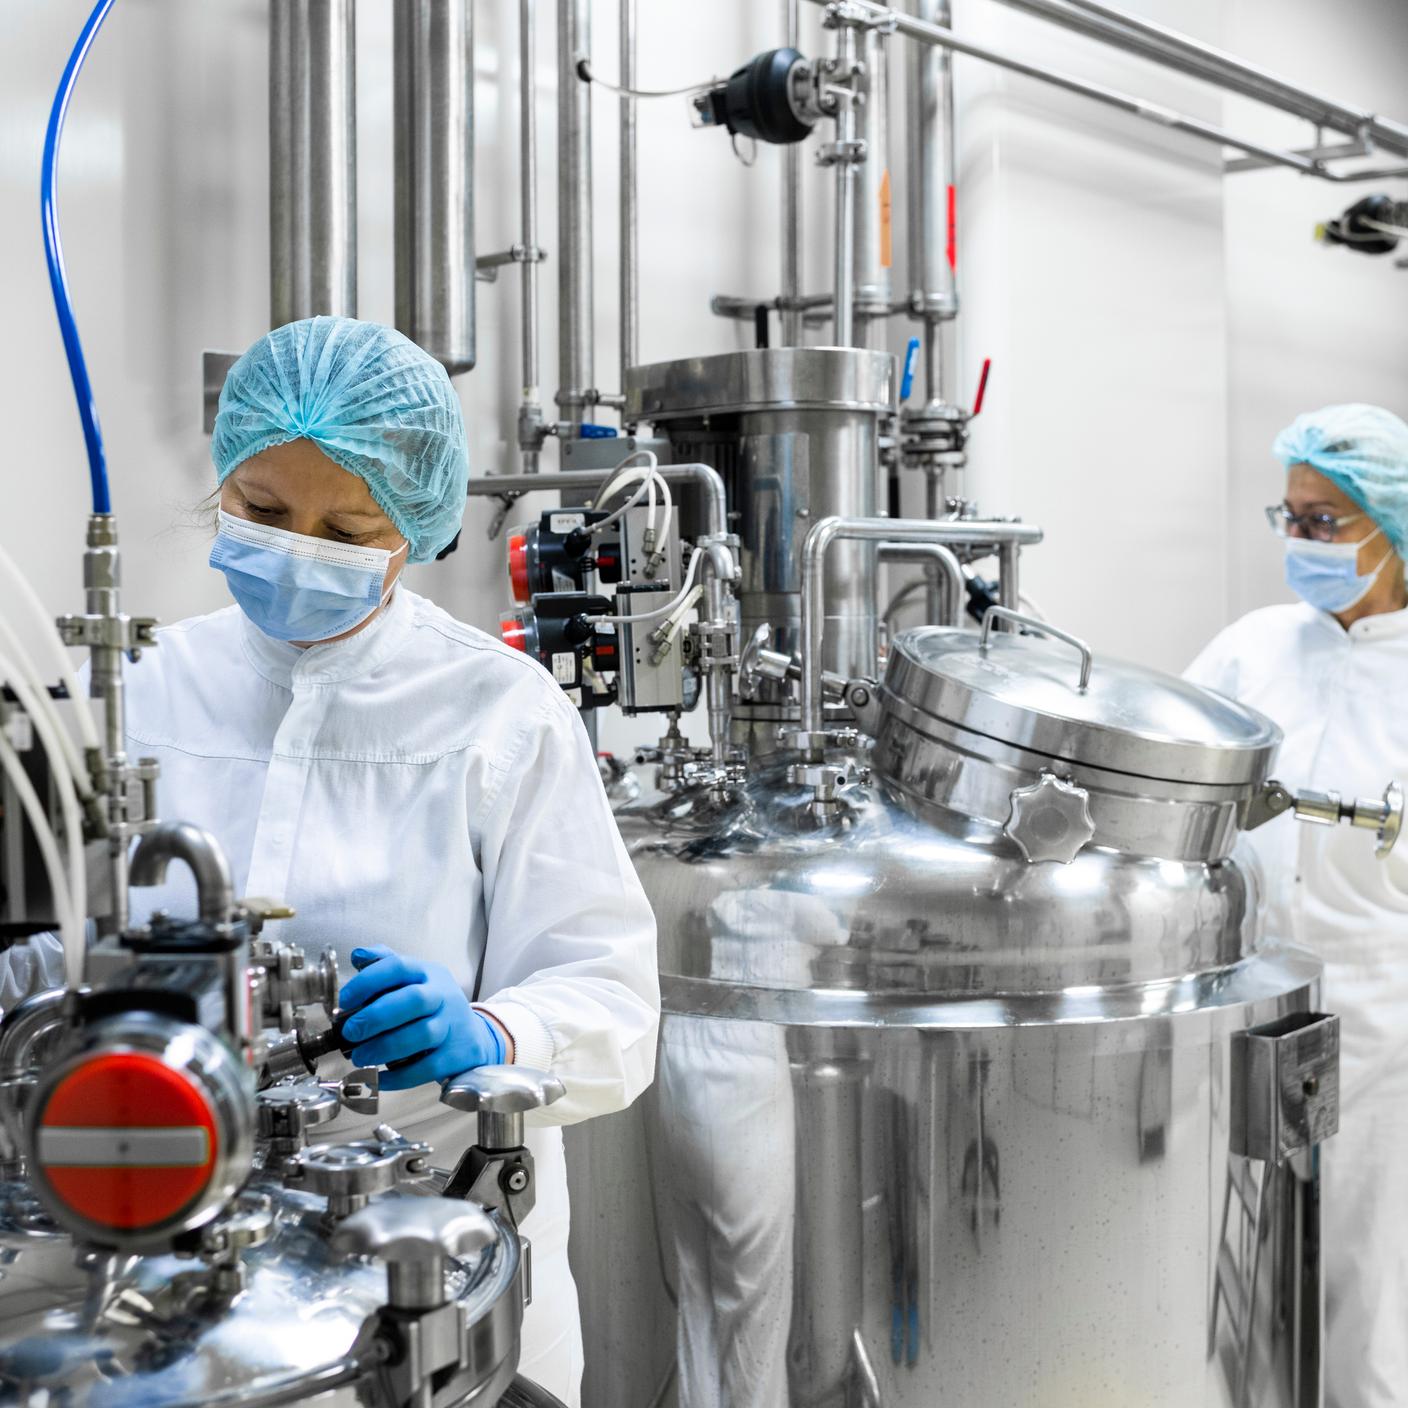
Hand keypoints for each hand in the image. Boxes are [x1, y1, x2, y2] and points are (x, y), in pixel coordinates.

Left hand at [338, 945, 504, 1090]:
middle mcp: (443, 996)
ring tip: (360, 1057)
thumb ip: (385, 965)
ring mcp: (452, 1025)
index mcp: (427, 973)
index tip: (344, 1001)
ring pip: (422, 1035)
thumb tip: (358, 955)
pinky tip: (380, 1077)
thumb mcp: (414, 979)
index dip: (368, 982)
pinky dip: (399, 1076)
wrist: (473, 1035)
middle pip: (414, 1000)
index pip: (399, 967)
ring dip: (384, 1047)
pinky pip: (427, 1067)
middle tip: (351, 1032)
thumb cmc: (432, 1006)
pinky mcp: (456, 1055)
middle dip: (377, 1016)